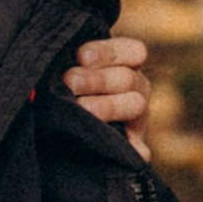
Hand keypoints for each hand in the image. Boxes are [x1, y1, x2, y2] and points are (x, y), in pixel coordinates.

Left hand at [64, 31, 151, 159]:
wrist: (63, 128)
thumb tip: (69, 59)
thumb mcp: (71, 70)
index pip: (132, 51)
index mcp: (126, 64)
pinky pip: (139, 147)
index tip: (81, 56)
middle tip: (70, 81)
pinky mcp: (133, 145)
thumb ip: (72, 63)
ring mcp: (138, 117)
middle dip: (97, 79)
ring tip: (83, 108)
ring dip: (108, 106)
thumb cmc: (64, 87)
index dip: (108, 52)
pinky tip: (130, 150)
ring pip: (136, 105)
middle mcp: (136, 88)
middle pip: (127, 79)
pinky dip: (135, 149)